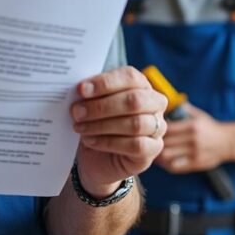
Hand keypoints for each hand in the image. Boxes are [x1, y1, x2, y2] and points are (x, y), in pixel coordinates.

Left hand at [71, 67, 166, 197]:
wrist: (97, 157)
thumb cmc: (96, 124)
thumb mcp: (91, 105)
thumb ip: (90, 94)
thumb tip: (81, 89)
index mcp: (142, 85)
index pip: (130, 77)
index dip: (106, 83)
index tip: (81, 90)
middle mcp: (155, 104)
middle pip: (135, 100)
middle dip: (102, 106)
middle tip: (77, 112)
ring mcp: (158, 128)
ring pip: (135, 124)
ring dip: (102, 125)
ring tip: (80, 127)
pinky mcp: (153, 149)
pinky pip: (136, 145)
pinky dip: (108, 142)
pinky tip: (90, 141)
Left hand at [155, 103, 231, 172]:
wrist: (228, 142)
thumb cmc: (209, 128)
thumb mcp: (198, 115)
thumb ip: (182, 109)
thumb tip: (164, 103)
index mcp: (192, 125)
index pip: (167, 128)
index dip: (155, 130)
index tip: (150, 130)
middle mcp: (193, 139)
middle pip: (165, 143)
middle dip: (153, 143)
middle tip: (147, 142)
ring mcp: (194, 153)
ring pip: (167, 156)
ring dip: (157, 155)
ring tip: (152, 152)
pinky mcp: (195, 164)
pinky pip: (174, 167)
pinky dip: (165, 164)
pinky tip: (163, 160)